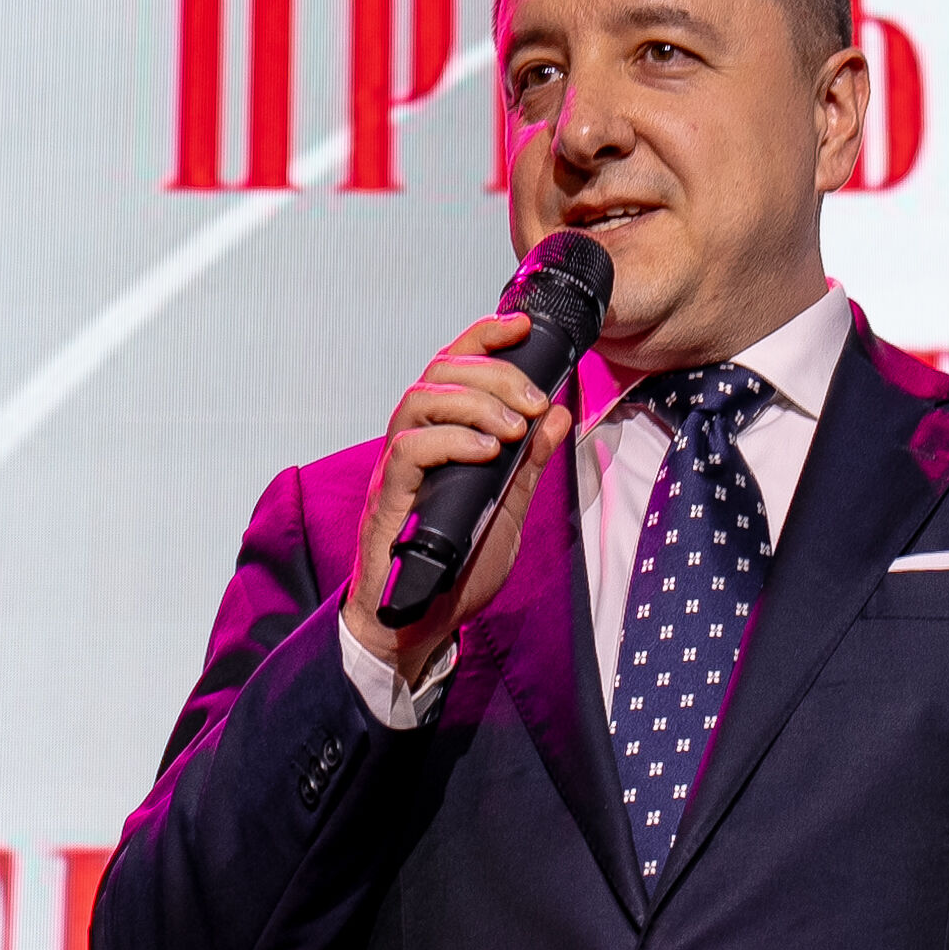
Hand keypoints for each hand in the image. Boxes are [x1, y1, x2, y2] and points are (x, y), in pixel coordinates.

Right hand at [341, 309, 573, 682]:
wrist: (421, 623)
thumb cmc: (457, 566)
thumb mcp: (509, 506)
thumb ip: (531, 462)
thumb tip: (559, 413)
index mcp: (441, 435)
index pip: (455, 366)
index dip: (486, 337)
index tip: (524, 325)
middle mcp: (413, 440)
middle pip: (440, 372)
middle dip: (495, 373)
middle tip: (536, 399)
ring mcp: (397, 468)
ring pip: (420, 399)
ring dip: (477, 403)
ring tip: (516, 427)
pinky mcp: (389, 498)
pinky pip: (410, 449)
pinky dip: (453, 441)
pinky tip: (488, 452)